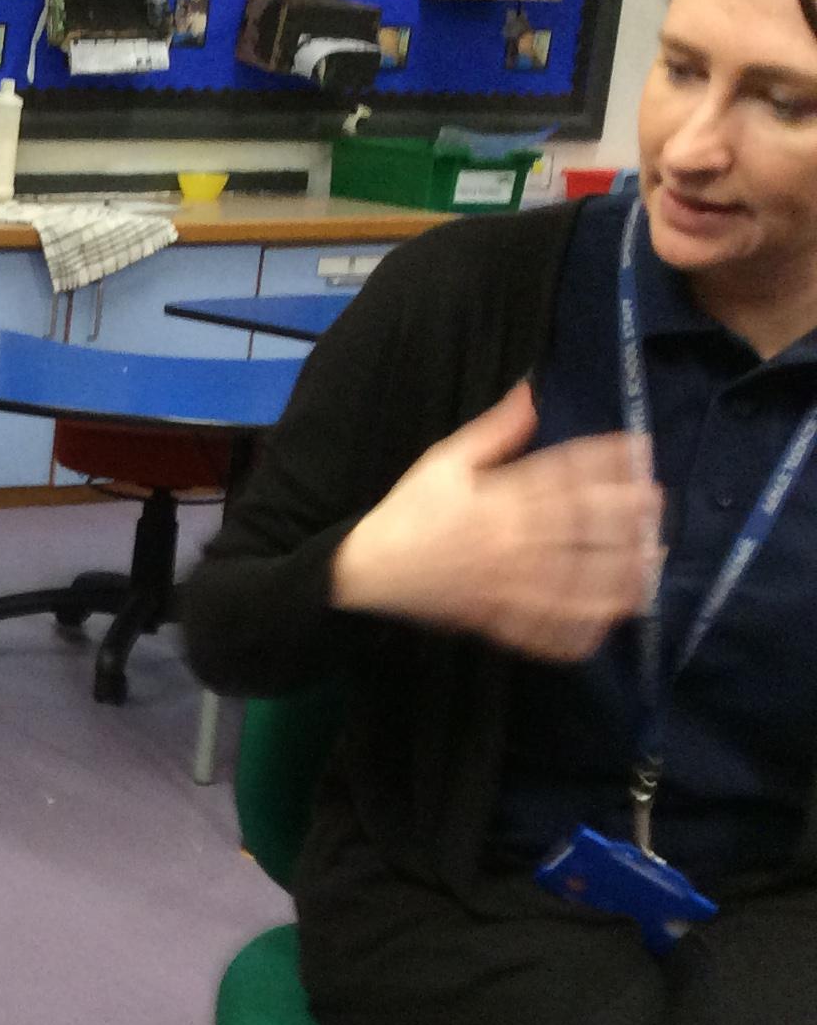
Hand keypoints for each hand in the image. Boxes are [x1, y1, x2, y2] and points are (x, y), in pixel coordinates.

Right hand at [331, 381, 663, 663]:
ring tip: (651, 566)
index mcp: (498, 500)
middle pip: (580, 528)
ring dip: (617, 575)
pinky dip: (575, 631)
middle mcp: (509, 542)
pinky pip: (543, 629)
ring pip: (573, 582)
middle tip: (657, 505)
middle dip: (624, 515)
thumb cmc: (408, 511)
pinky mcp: (497, 617)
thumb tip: (532, 394)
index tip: (640, 450)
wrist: (366, 569)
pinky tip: (606, 623)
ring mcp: (506, 585)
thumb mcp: (443, 460)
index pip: (564, 476)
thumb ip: (493, 431)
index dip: (607, 461)